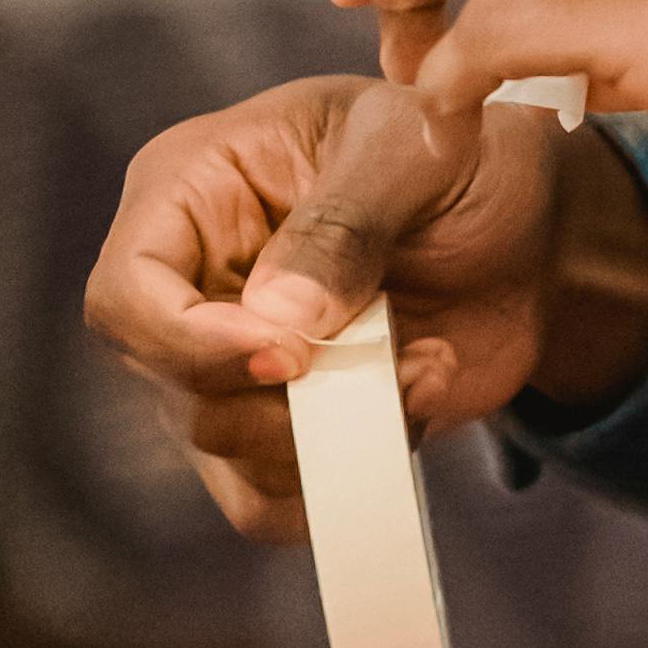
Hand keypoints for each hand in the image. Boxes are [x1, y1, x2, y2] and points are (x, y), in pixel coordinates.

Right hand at [83, 68, 647, 534]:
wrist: (522, 221)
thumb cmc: (452, 155)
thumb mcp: (415, 148)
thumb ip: (345, 222)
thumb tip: (277, 320)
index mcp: (191, 191)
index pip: (125, 296)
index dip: (191, 343)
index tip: (293, 353)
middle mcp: (189, 285)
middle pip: (174, 389)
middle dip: (289, 396)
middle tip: (398, 352)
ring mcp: (231, 364)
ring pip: (226, 454)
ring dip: (339, 430)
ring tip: (428, 364)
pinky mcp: (281, 423)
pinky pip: (272, 500)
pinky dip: (347, 477)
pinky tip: (414, 405)